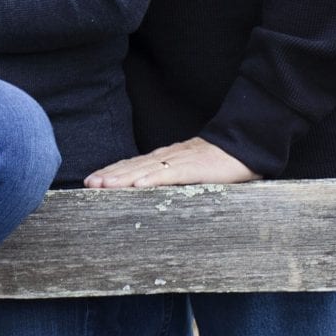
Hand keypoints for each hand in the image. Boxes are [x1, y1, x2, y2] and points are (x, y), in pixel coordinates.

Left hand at [82, 137, 259, 188]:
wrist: (247, 144)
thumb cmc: (220, 161)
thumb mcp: (191, 170)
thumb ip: (173, 178)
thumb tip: (153, 192)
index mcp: (166, 158)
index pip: (133, 165)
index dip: (111, 172)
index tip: (91, 181)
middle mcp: (168, 157)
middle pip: (133, 166)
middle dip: (109, 176)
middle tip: (88, 185)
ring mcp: (181, 161)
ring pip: (146, 170)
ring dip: (123, 178)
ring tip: (103, 186)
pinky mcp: (196, 167)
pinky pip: (172, 174)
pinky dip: (154, 180)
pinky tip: (138, 186)